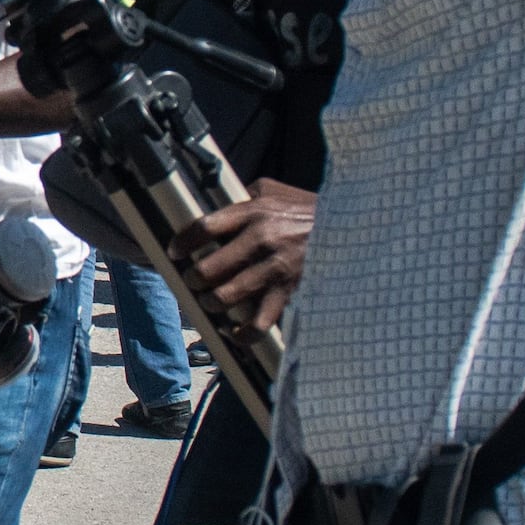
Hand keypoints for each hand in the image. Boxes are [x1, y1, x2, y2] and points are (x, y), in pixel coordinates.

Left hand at [175, 179, 318, 335]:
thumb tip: (215, 209)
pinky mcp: (288, 292)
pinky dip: (240, 333)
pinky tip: (233, 331)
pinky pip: (257, 324)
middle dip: (193, 280)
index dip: (181, 243)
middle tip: (194, 280)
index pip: (203, 228)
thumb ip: (243, 198)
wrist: (349, 226)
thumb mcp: (272, 191)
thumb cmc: (306, 209)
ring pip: (224, 298)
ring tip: (211, 301)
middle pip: (207, 270)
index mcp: (253, 212)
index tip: (175, 252)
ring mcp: (274, 269)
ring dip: (210, 304)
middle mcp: (260, 240)